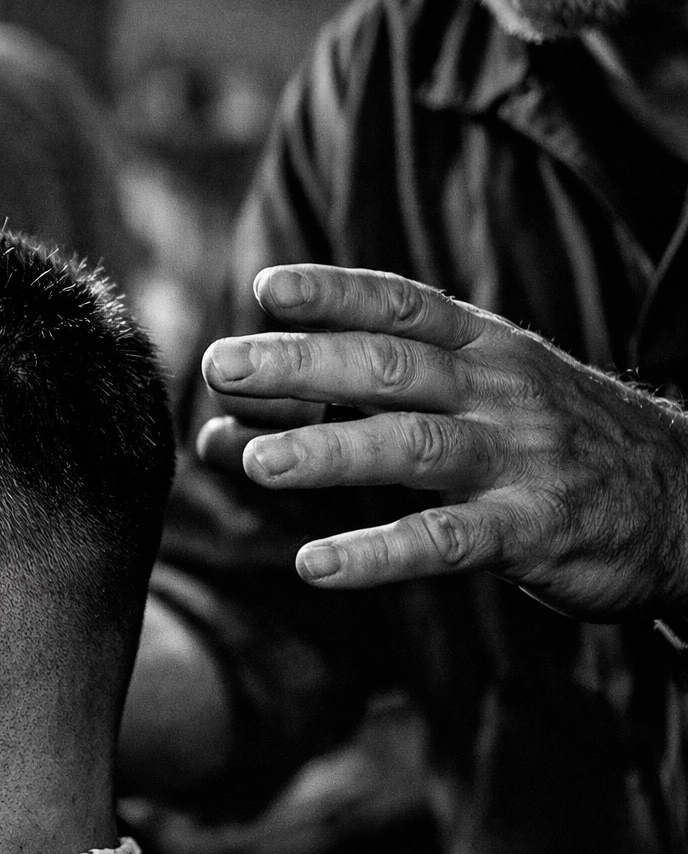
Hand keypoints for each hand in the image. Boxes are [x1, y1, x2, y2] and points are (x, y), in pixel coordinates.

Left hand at [196, 264, 687, 618]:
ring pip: (415, 446)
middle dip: (302, 363)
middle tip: (222, 366)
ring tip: (257, 463)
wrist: (684, 498)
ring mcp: (518, 459)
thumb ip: (345, 409)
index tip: (266, 288)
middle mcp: (499, 390)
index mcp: (482, 347)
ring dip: (332, 451)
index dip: (334, 293)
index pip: (401, 307)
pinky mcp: (533, 531)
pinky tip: (315, 566)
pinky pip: (448, 541)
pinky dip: (379, 552)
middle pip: (390, 367)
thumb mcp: (465, 402)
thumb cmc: (541, 443)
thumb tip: (212, 431)